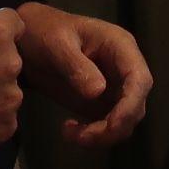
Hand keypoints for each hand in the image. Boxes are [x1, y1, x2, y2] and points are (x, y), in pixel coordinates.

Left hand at [14, 3, 150, 147]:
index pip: (139, 79)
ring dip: (103, 136)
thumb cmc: (45, 31)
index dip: (131, 105)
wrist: (29, 38)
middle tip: (83, 136)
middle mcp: (123, 69)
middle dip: (114, 127)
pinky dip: (94, 136)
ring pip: (125, 121)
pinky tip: (70, 131)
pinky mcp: (101, 103)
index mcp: (120, 47)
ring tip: (71, 133)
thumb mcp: (56, 43)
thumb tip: (98, 92)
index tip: (111, 125)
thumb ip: (76, 65)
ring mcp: (114, 87)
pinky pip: (108, 126)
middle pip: (136, 105)